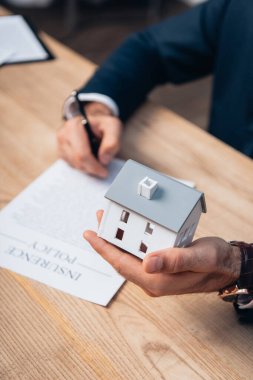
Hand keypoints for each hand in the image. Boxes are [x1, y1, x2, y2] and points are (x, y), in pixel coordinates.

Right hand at [57, 102, 122, 177]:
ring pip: (74, 166)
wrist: (95, 124)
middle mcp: (63, 135)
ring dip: (88, 168)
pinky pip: (72, 166)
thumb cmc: (104, 126)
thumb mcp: (113, 128)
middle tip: (104, 169)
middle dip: (92, 168)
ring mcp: (60, 145)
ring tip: (98, 160)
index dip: (94, 166)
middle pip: (77, 162)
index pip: (82, 154)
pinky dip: (83, 167)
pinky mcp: (61, 153)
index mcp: (74, 126)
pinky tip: (91, 160)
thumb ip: (112, 143)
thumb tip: (104, 160)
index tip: (104, 172)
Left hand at [84, 210, 241, 296]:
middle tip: (99, 220)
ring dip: (116, 241)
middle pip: (121, 261)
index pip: (122, 264)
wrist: (227, 266)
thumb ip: (174, 260)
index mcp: (158, 281)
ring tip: (109, 221)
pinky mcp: (160, 268)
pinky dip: (129, 242)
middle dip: (106, 242)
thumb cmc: (216, 262)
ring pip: (128, 257)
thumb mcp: (199, 257)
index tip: (90, 234)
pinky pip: (138, 255)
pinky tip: (128, 231)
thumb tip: (147, 263)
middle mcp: (153, 281)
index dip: (103, 249)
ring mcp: (155, 275)